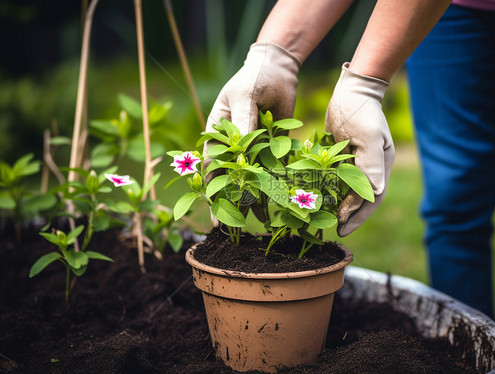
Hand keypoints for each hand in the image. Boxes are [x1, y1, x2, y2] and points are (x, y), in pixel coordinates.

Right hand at [205, 43, 299, 225]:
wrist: (279, 70)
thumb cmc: (254, 79)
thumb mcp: (244, 98)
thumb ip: (243, 123)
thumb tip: (241, 154)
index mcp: (216, 134)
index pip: (212, 167)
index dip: (211, 191)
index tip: (213, 213)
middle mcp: (233, 146)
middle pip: (231, 179)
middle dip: (232, 203)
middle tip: (233, 228)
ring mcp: (254, 149)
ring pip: (253, 179)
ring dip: (255, 198)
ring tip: (259, 222)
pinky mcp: (273, 149)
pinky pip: (273, 170)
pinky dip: (275, 184)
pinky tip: (279, 201)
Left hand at [325, 63, 394, 236]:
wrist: (352, 89)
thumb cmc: (361, 111)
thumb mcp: (367, 137)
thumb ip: (371, 165)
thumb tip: (376, 192)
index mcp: (381, 166)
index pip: (371, 197)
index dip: (358, 216)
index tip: (342, 228)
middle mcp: (372, 167)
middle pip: (361, 198)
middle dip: (348, 215)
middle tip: (332, 229)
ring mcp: (358, 161)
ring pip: (348, 190)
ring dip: (338, 204)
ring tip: (323, 218)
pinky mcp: (344, 155)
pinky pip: (337, 178)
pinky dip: (329, 188)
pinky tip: (317, 196)